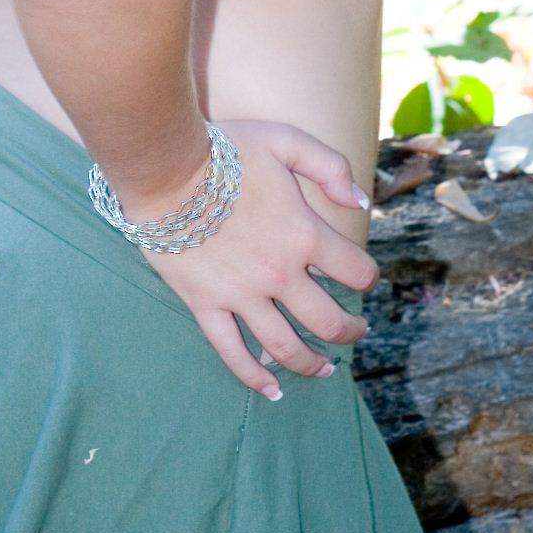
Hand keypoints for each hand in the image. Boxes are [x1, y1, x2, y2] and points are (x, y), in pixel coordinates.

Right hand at [133, 117, 378, 399]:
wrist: (165, 169)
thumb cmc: (226, 151)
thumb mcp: (285, 140)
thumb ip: (329, 166)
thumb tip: (361, 202)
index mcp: (304, 234)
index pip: (355, 270)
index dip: (367, 276)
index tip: (364, 279)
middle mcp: (279, 273)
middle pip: (328, 321)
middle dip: (349, 332)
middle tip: (355, 332)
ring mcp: (242, 295)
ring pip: (286, 347)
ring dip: (311, 363)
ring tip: (323, 368)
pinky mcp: (206, 306)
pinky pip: (233, 353)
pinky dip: (254, 377)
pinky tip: (271, 391)